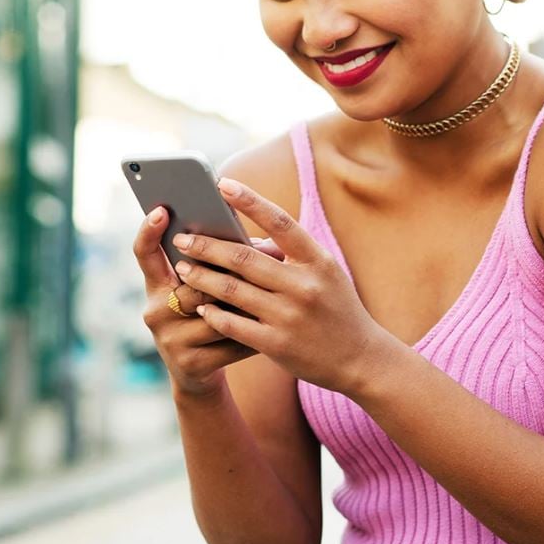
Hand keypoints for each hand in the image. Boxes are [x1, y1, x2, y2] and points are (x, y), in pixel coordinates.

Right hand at [131, 206, 287, 397]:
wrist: (200, 377)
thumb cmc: (211, 318)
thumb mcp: (204, 291)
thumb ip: (221, 265)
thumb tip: (262, 245)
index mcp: (157, 286)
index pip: (144, 253)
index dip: (148, 231)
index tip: (162, 209)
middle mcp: (155, 311)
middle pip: (194, 280)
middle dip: (228, 273)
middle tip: (257, 263)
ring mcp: (169, 339)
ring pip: (216, 311)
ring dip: (247, 303)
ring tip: (274, 294)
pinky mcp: (189, 364)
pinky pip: (230, 340)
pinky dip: (255, 332)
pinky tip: (273, 327)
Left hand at [170, 177, 396, 397]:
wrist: (362, 359)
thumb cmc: (337, 308)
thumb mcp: (325, 273)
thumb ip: (291, 254)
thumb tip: (245, 237)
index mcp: (318, 261)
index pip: (280, 222)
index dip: (250, 201)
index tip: (222, 184)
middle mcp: (304, 285)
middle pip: (244, 258)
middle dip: (206, 246)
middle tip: (181, 238)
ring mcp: (290, 316)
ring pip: (232, 290)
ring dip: (201, 277)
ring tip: (182, 269)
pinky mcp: (277, 344)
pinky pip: (234, 325)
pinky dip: (213, 313)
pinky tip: (200, 306)